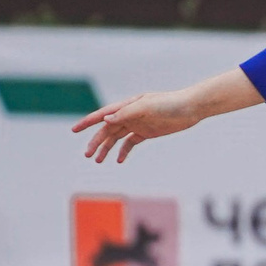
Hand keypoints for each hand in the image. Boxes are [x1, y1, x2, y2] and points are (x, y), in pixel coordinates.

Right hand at [73, 87, 205, 162]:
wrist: (191, 108)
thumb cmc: (169, 104)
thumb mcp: (146, 108)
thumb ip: (125, 113)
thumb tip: (105, 119)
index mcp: (127, 105)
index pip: (102, 114)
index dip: (87, 122)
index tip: (74, 130)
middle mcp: (130, 114)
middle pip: (108, 129)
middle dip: (96, 142)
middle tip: (88, 155)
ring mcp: (138, 123)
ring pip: (117, 137)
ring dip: (107, 148)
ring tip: (98, 161)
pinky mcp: (147, 132)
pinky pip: (131, 142)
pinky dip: (123, 151)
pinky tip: (118, 160)